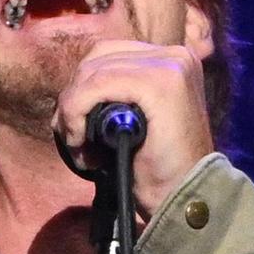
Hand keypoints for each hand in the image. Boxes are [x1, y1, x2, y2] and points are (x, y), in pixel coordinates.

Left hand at [52, 40, 211, 219]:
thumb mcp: (134, 123)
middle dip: (73, 98)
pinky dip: (77, 111)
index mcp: (171, 61)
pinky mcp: (160, 83)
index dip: (81, 88)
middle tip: (70, 137)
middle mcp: (174, 55)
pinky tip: (79, 141)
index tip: (72, 127)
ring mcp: (170, 66)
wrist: (184, 198)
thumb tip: (73, 90)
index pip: (109, 55)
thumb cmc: (158, 170)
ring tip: (76, 143)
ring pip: (94, 71)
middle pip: (98, 58)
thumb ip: (116, 97)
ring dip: (72, 108)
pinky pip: (98, 85)